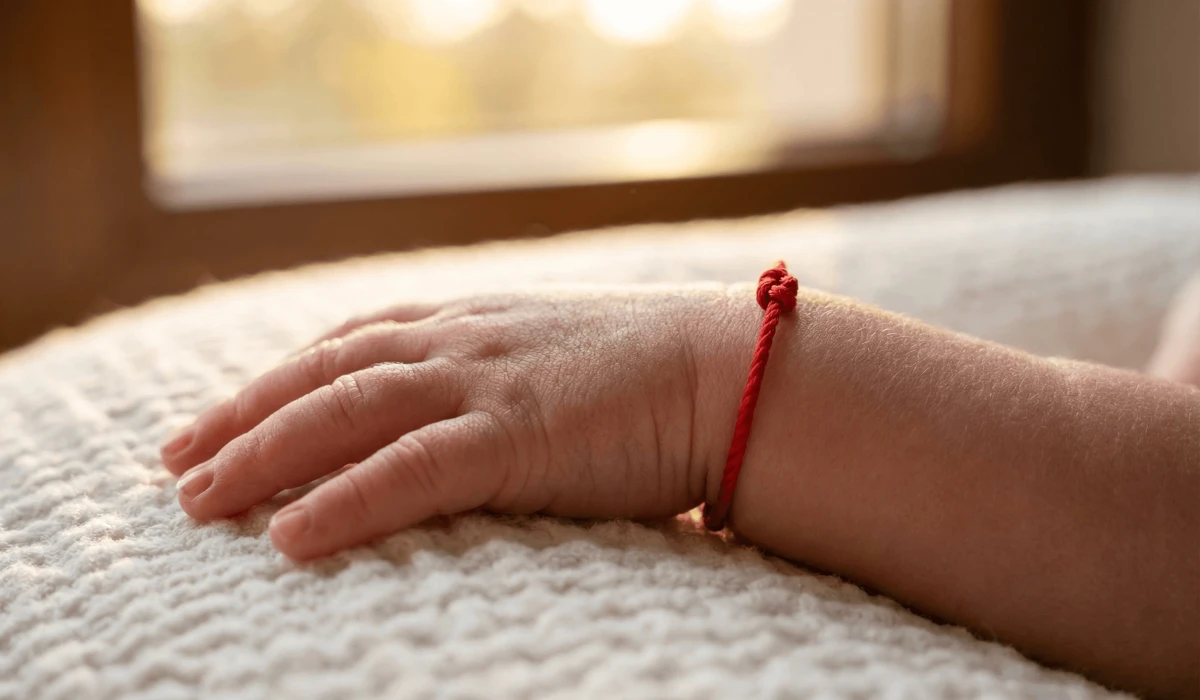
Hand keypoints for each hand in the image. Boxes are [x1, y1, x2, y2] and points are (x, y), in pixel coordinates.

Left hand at [161, 287, 750, 558]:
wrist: (732, 368)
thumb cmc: (662, 375)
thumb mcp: (562, 359)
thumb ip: (507, 377)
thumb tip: (475, 419)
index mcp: (474, 321)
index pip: (351, 341)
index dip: (280, 376)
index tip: (226, 410)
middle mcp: (463, 339)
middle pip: (325, 374)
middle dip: (244, 417)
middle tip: (177, 462)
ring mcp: (484, 381)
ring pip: (344, 413)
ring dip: (263, 454)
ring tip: (198, 500)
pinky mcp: (514, 433)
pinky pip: (408, 469)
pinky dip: (342, 500)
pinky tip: (285, 537)